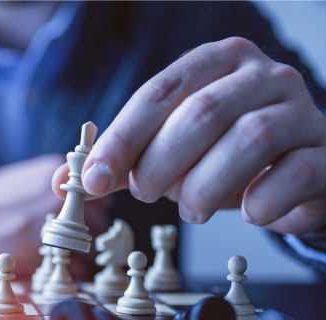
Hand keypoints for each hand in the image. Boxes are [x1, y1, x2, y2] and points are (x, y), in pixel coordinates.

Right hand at [0, 154, 110, 277]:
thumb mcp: (23, 178)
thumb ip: (56, 185)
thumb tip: (85, 197)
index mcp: (54, 173)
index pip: (101, 194)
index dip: (93, 210)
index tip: (83, 218)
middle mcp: (57, 198)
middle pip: (99, 222)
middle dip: (87, 233)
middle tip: (66, 239)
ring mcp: (50, 227)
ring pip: (89, 248)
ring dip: (80, 254)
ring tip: (56, 253)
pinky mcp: (41, 256)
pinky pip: (75, 269)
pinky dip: (70, 272)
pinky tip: (50, 265)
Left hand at [53, 37, 325, 234]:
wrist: (294, 171)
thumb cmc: (222, 156)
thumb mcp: (168, 151)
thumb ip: (121, 162)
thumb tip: (64, 181)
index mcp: (216, 63)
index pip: (160, 92)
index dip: (122, 138)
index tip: (94, 180)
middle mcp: (263, 77)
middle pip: (203, 112)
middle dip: (161, 163)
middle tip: (147, 194)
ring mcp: (301, 111)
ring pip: (251, 138)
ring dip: (206, 186)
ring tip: (190, 210)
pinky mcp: (324, 153)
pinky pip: (296, 173)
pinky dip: (262, 201)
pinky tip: (248, 213)